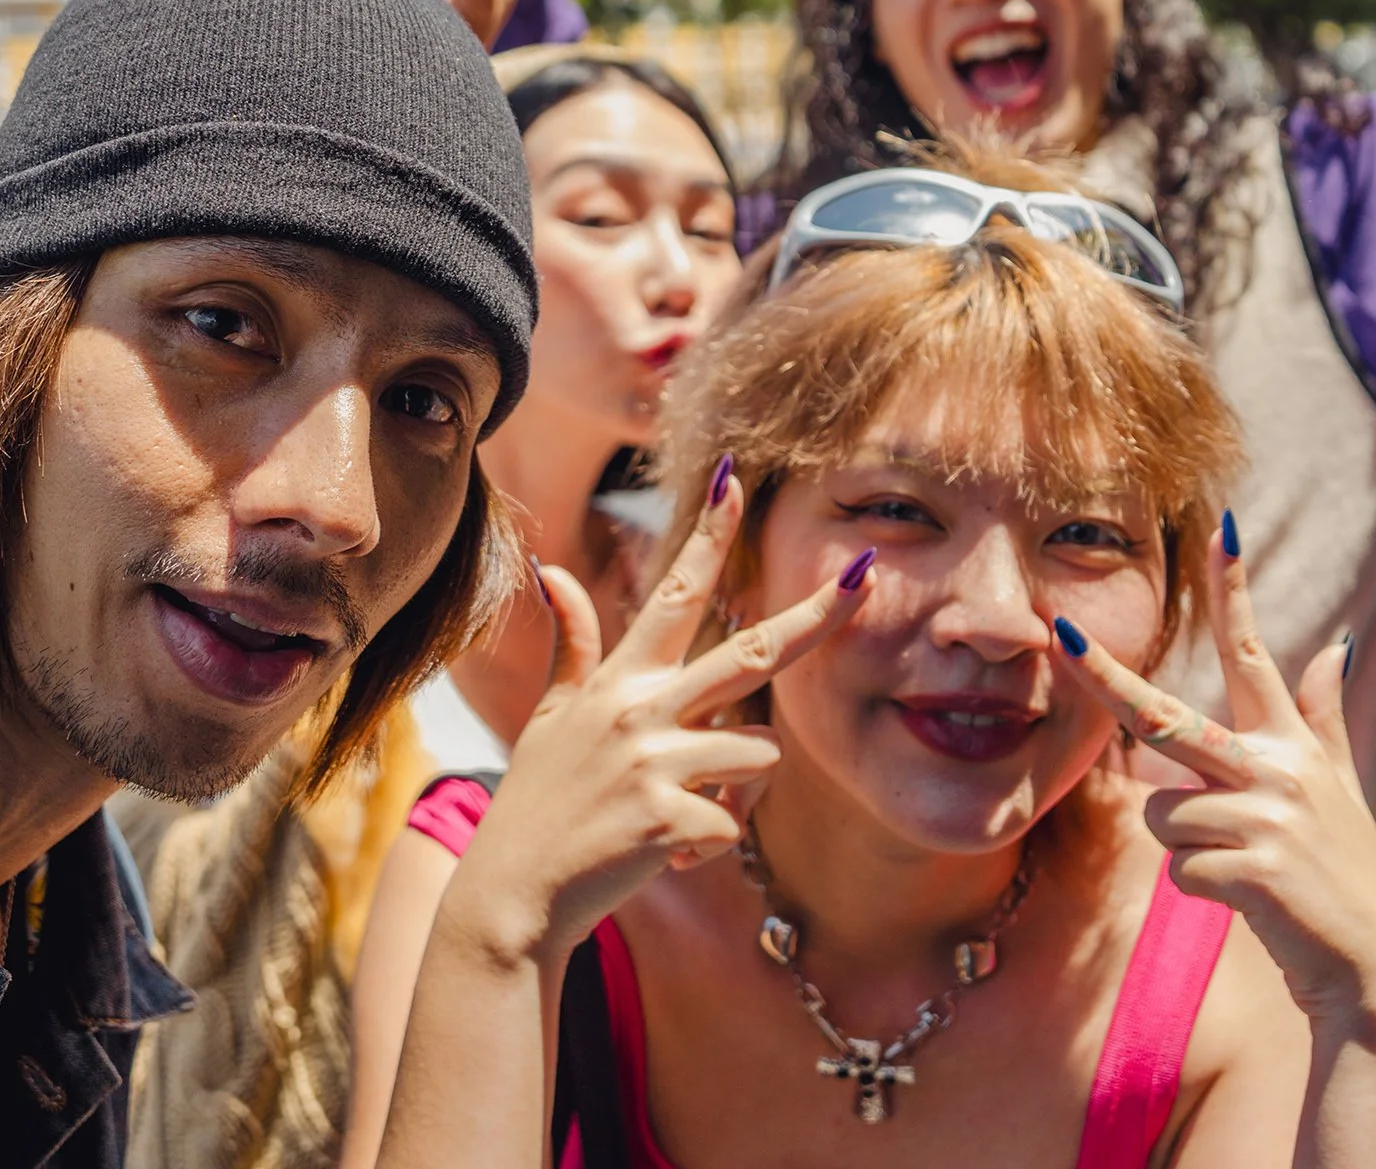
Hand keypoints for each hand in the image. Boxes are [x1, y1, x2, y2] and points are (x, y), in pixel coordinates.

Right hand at [443, 467, 871, 962]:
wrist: (512, 893)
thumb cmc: (541, 804)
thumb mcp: (553, 718)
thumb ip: (571, 645)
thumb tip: (554, 570)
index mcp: (621, 681)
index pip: (673, 593)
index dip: (708, 537)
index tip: (737, 482)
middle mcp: (641, 709)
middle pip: (751, 653)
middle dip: (813, 618)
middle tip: (862, 578)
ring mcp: (654, 761)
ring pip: (759, 756)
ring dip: (736, 789)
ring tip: (677, 813)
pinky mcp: (667, 817)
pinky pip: (731, 823)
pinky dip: (708, 847)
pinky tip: (665, 855)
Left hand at [1052, 517, 1375, 1042]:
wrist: (1373, 969)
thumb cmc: (1339, 873)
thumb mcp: (1337, 787)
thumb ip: (1321, 716)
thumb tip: (1334, 644)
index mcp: (1290, 745)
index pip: (1253, 653)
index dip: (1236, 591)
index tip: (1221, 527)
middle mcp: (1278, 768)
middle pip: (1165, 715)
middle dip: (1105, 678)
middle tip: (1057, 632)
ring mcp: (1267, 817)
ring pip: (1163, 815)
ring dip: (1188, 850)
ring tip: (1244, 869)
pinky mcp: (1254, 868)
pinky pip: (1180, 867)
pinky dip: (1202, 889)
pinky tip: (1249, 900)